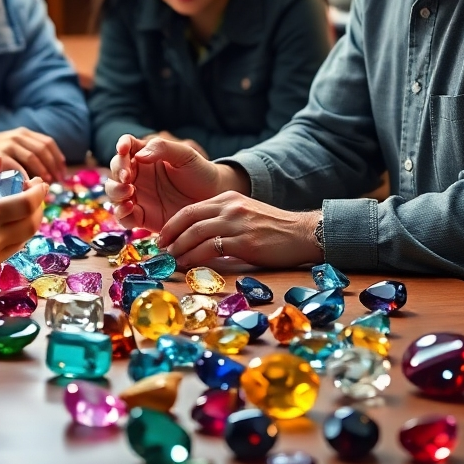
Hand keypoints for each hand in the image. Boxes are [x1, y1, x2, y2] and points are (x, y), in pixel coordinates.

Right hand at [0, 128, 66, 181]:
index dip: (58, 159)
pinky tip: (28, 188)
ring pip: (33, 157)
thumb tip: (47, 176)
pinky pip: (17, 168)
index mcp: (23, 133)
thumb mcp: (10, 147)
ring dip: (42, 173)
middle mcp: (17, 136)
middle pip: (44, 150)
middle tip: (56, 184)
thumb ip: (25, 155)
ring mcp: (7, 144)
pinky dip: (25, 178)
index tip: (62, 174)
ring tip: (44, 186)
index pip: (48, 143)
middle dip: (53, 168)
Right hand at [0, 157, 47, 292]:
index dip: (38, 192)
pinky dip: (12, 239)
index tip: (40, 183)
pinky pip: (7, 254)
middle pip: (31, 223)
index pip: (27, 203)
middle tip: (35, 196)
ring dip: (27, 223)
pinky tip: (3, 229)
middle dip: (38, 207)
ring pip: (22, 240)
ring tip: (21, 210)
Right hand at [104, 135, 243, 230]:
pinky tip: (131, 208)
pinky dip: (121, 213)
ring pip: (114, 193)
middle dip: (117, 172)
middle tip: (127, 178)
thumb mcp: (185, 155)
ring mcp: (138, 196)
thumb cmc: (200, 172)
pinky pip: (123, 217)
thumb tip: (138, 156)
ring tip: (129, 192)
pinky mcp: (141, 216)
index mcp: (146, 156)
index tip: (123, 150)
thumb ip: (162, 148)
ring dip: (116, 192)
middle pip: (115, 170)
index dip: (121, 146)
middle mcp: (138, 175)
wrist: (213, 199)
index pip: (126, 146)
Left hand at [160, 194, 321, 267]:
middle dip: (170, 235)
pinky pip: (210, 249)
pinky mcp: (244, 242)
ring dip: (179, 248)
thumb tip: (197, 238)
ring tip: (170, 261)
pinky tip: (187, 265)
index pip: (191, 209)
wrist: (303, 234)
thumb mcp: (244, 214)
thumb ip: (222, 220)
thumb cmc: (274, 229)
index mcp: (227, 199)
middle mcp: (229, 207)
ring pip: (196, 233)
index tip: (163, 238)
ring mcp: (236, 223)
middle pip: (188, 218)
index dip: (173, 224)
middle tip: (160, 251)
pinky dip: (194, 258)